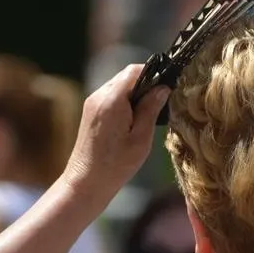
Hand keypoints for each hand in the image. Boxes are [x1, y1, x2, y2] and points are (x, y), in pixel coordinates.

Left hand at [63, 64, 169, 199]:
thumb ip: (151, 109)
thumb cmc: (115, 165)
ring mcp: (92, 103)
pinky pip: (110, 97)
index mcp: (112, 101)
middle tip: (160, 102)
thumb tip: (162, 88)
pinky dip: (124, 101)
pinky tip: (133, 120)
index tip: (167, 85)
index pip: (134, 71)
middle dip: (145, 84)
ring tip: (148, 113)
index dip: (154, 73)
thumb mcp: (141, 139)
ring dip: (134, 93)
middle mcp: (99, 96)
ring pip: (118, 86)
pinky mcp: (90, 112)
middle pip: (126, 77)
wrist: (86, 182)